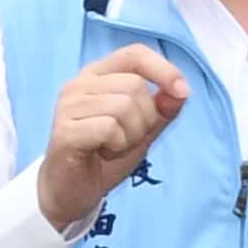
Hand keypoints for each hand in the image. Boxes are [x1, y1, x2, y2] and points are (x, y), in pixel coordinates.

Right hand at [35, 45, 189, 233]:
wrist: (71, 192)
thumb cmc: (104, 157)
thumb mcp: (142, 131)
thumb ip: (162, 110)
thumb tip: (181, 91)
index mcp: (98, 75)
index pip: (134, 54)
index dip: (163, 69)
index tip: (182, 92)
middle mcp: (79, 84)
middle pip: (134, 85)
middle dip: (145, 118)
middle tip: (127, 138)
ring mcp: (68, 105)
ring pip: (124, 106)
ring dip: (131, 135)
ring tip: (113, 146)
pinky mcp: (65, 130)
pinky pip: (109, 127)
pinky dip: (117, 145)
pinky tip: (102, 153)